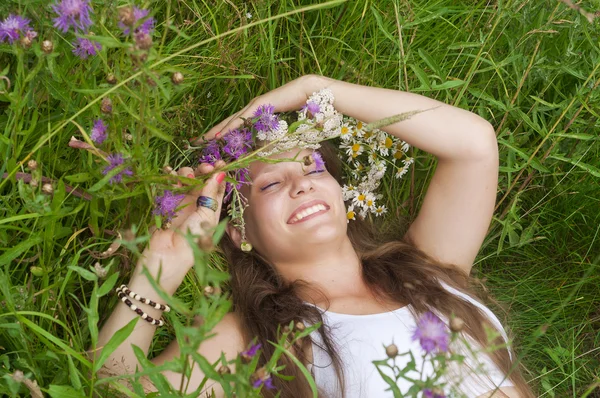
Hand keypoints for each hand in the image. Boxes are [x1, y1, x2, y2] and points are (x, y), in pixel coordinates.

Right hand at [132, 161, 226, 290]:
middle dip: (203, 171)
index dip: (219, 174)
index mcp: (212, 209)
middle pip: (201, 181)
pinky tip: (171, 174)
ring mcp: (181, 204)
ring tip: (186, 176)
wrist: (167, 256)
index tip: (220, 162)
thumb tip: (221, 173)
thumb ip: (211, 194)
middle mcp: (198, 205)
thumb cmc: (193, 239)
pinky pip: (169, 185)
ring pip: (185, 180)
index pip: (217, 187)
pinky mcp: (166, 203)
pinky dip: (170, 178)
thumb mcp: (206, 216)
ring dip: (187, 174)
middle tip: (204, 168)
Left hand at [197, 74, 325, 142]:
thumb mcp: (280, 125)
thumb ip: (271, 134)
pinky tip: (218, 136)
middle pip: (226, 122)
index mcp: (253, 113)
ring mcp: (253, 105)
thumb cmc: (297, 107)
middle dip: (210, 132)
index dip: (219, 133)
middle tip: (195, 142)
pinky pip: (240, 119)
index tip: (207, 142)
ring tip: (202, 140)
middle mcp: (250, 108)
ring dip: (215, 131)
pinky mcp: (258, 105)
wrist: (307, 92)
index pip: (233, 124)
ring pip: (230, 121)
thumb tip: (263, 147)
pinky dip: (229, 128)